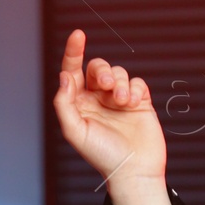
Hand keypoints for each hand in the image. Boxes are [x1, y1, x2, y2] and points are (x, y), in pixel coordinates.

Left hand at [52, 28, 166, 192]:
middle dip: (102, 71)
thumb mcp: (75, 131)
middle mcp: (96, 99)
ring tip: (122, 102)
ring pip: (118, 73)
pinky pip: (137, 82)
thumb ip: (65, 103)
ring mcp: (118, 99)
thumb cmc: (101, 154)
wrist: (134, 169)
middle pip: (97, 68)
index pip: (73, 72)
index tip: (78, 34)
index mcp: (77, 104)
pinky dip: (135, 89)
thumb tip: (65, 76)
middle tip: (107, 86)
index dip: (73, 52)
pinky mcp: (139, 101)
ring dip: (120, 83)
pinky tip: (133, 104)